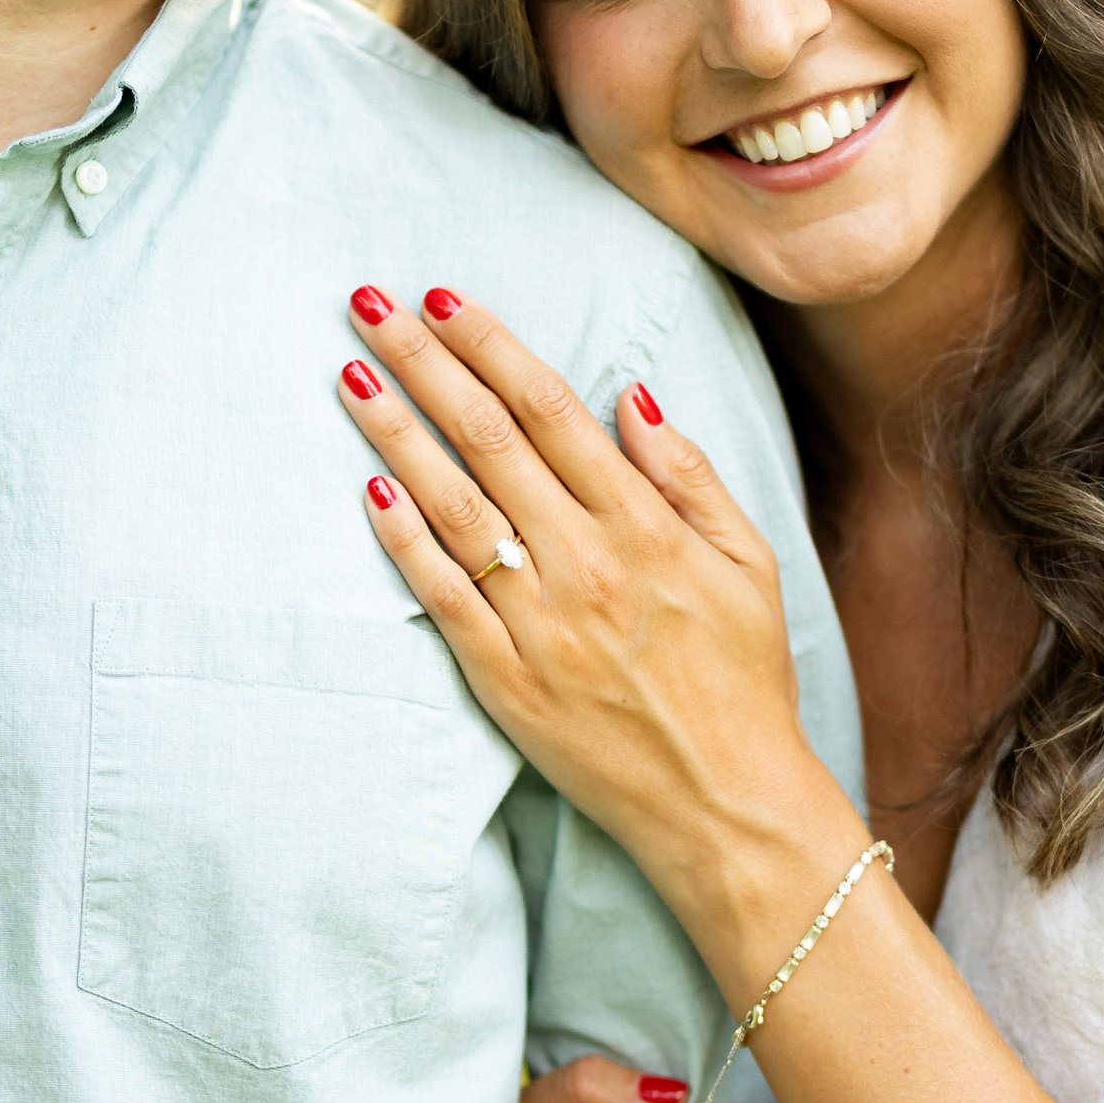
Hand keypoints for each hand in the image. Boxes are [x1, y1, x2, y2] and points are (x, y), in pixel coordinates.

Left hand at [337, 286, 854, 946]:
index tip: (444, 300)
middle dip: (424, 363)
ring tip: (353, 376)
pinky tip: (368, 488)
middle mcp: (586, 562)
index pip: (549, 410)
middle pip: (487, 439)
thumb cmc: (744, 681)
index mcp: (645, 526)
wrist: (728, 802)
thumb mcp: (750, 564)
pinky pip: (440, 596)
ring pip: (452, 506)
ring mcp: (539, 621)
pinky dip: (403, 539)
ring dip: (395, 433)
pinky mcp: (505, 678)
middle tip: (369, 306)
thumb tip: (631, 398)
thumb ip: (689, 477)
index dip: (491, 347)